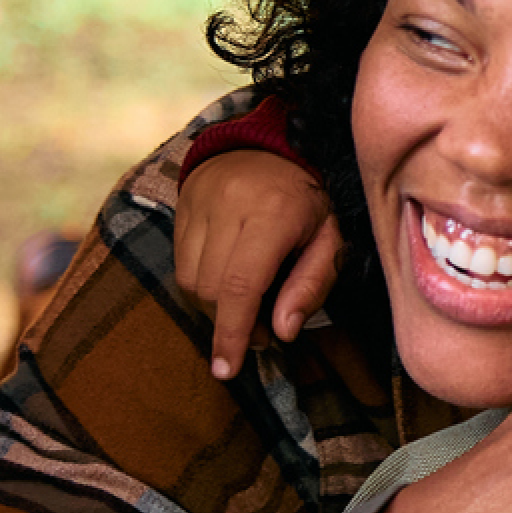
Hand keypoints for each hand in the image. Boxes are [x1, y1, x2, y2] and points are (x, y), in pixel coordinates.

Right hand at [173, 148, 343, 378]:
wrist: (274, 144)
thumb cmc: (311, 201)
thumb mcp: (331, 240)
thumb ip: (311, 286)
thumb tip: (282, 332)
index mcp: (274, 212)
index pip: (241, 285)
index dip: (233, 332)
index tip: (227, 368)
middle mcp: (231, 203)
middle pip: (212, 289)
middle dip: (232, 324)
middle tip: (262, 332)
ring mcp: (201, 201)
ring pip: (191, 280)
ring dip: (214, 307)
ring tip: (247, 304)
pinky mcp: (182, 204)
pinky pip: (180, 263)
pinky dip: (200, 285)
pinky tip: (226, 281)